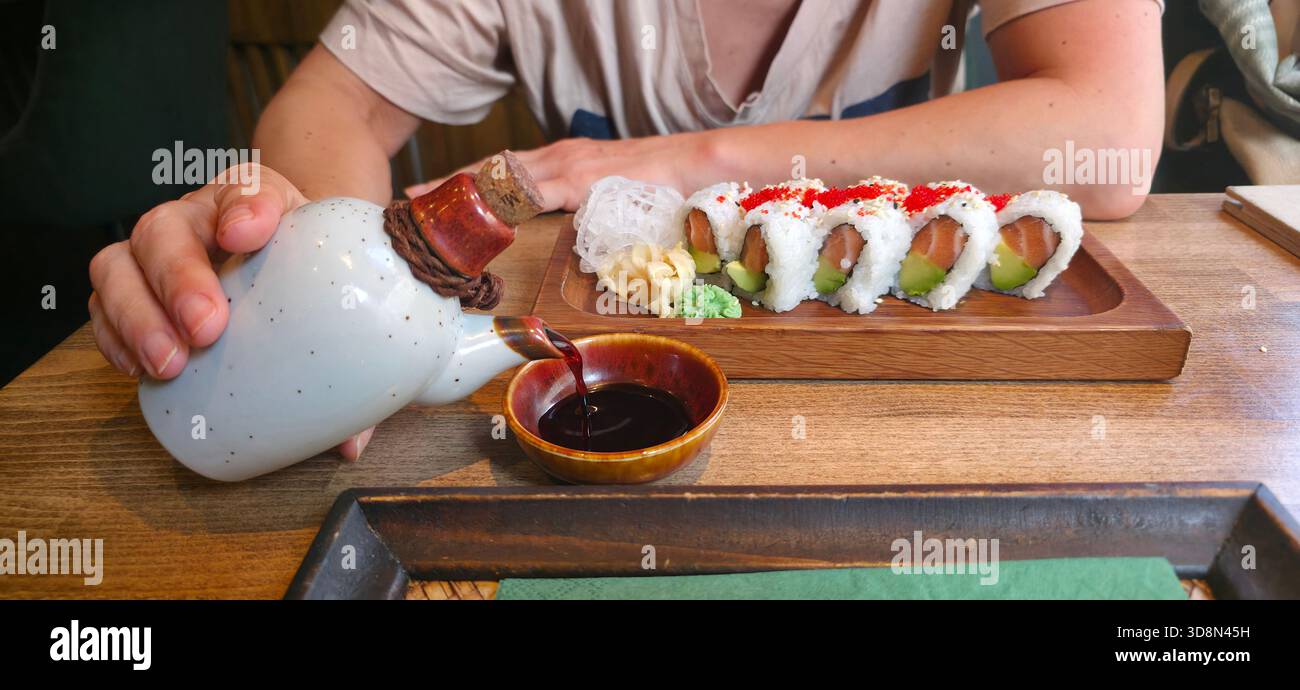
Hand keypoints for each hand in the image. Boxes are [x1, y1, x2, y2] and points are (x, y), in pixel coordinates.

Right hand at [88, 163, 373, 460]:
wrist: (287, 259)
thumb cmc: (310, 275)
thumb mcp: (340, 295)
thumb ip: (354, 360)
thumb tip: (352, 442)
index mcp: (259, 203)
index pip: (249, 188)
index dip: (245, 207)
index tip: (247, 233)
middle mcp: (199, 218)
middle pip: (169, 228)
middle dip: (179, 278)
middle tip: (207, 329)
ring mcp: (159, 252)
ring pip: (121, 263)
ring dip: (138, 314)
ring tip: (169, 364)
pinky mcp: (134, 289)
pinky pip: (104, 304)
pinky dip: (114, 336)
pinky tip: (138, 368)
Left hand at [404, 133, 719, 211]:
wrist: (700, 162)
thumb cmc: (664, 185)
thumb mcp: (615, 198)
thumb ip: (590, 212)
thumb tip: (576, 240)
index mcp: (564, 162)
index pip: (506, 171)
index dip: (468, 182)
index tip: (434, 195)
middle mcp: (561, 157)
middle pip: (494, 169)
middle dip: (453, 184)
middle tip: (413, 199)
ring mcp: (570, 165)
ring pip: (506, 174)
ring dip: (467, 188)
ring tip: (432, 201)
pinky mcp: (584, 178)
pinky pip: (536, 188)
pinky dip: (506, 197)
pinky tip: (483, 208)